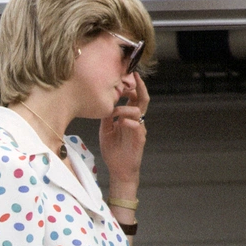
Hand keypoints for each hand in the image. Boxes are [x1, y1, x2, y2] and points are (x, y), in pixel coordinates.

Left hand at [99, 72, 149, 193]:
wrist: (119, 169)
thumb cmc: (113, 150)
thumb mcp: (105, 130)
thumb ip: (106, 117)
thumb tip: (102, 103)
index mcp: (128, 117)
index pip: (134, 98)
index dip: (131, 87)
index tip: (125, 76)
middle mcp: (136, 121)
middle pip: (143, 100)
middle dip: (139, 88)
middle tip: (133, 78)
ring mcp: (139, 129)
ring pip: (138, 111)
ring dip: (125, 109)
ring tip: (114, 112)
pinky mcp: (139, 139)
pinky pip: (137, 126)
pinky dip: (128, 122)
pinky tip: (118, 123)